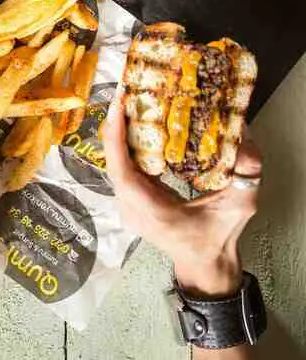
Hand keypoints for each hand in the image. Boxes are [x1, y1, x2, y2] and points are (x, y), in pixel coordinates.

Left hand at [103, 97, 261, 296]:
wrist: (206, 265)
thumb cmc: (218, 239)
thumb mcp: (239, 206)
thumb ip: (245, 173)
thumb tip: (242, 136)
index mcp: (153, 212)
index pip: (123, 174)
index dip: (116, 141)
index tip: (117, 109)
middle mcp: (133, 210)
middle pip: (114, 164)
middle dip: (115, 127)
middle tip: (124, 94)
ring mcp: (129, 206)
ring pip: (116, 164)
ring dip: (119, 133)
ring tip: (127, 101)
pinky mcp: (132, 201)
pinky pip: (123, 168)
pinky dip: (125, 145)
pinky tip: (133, 123)